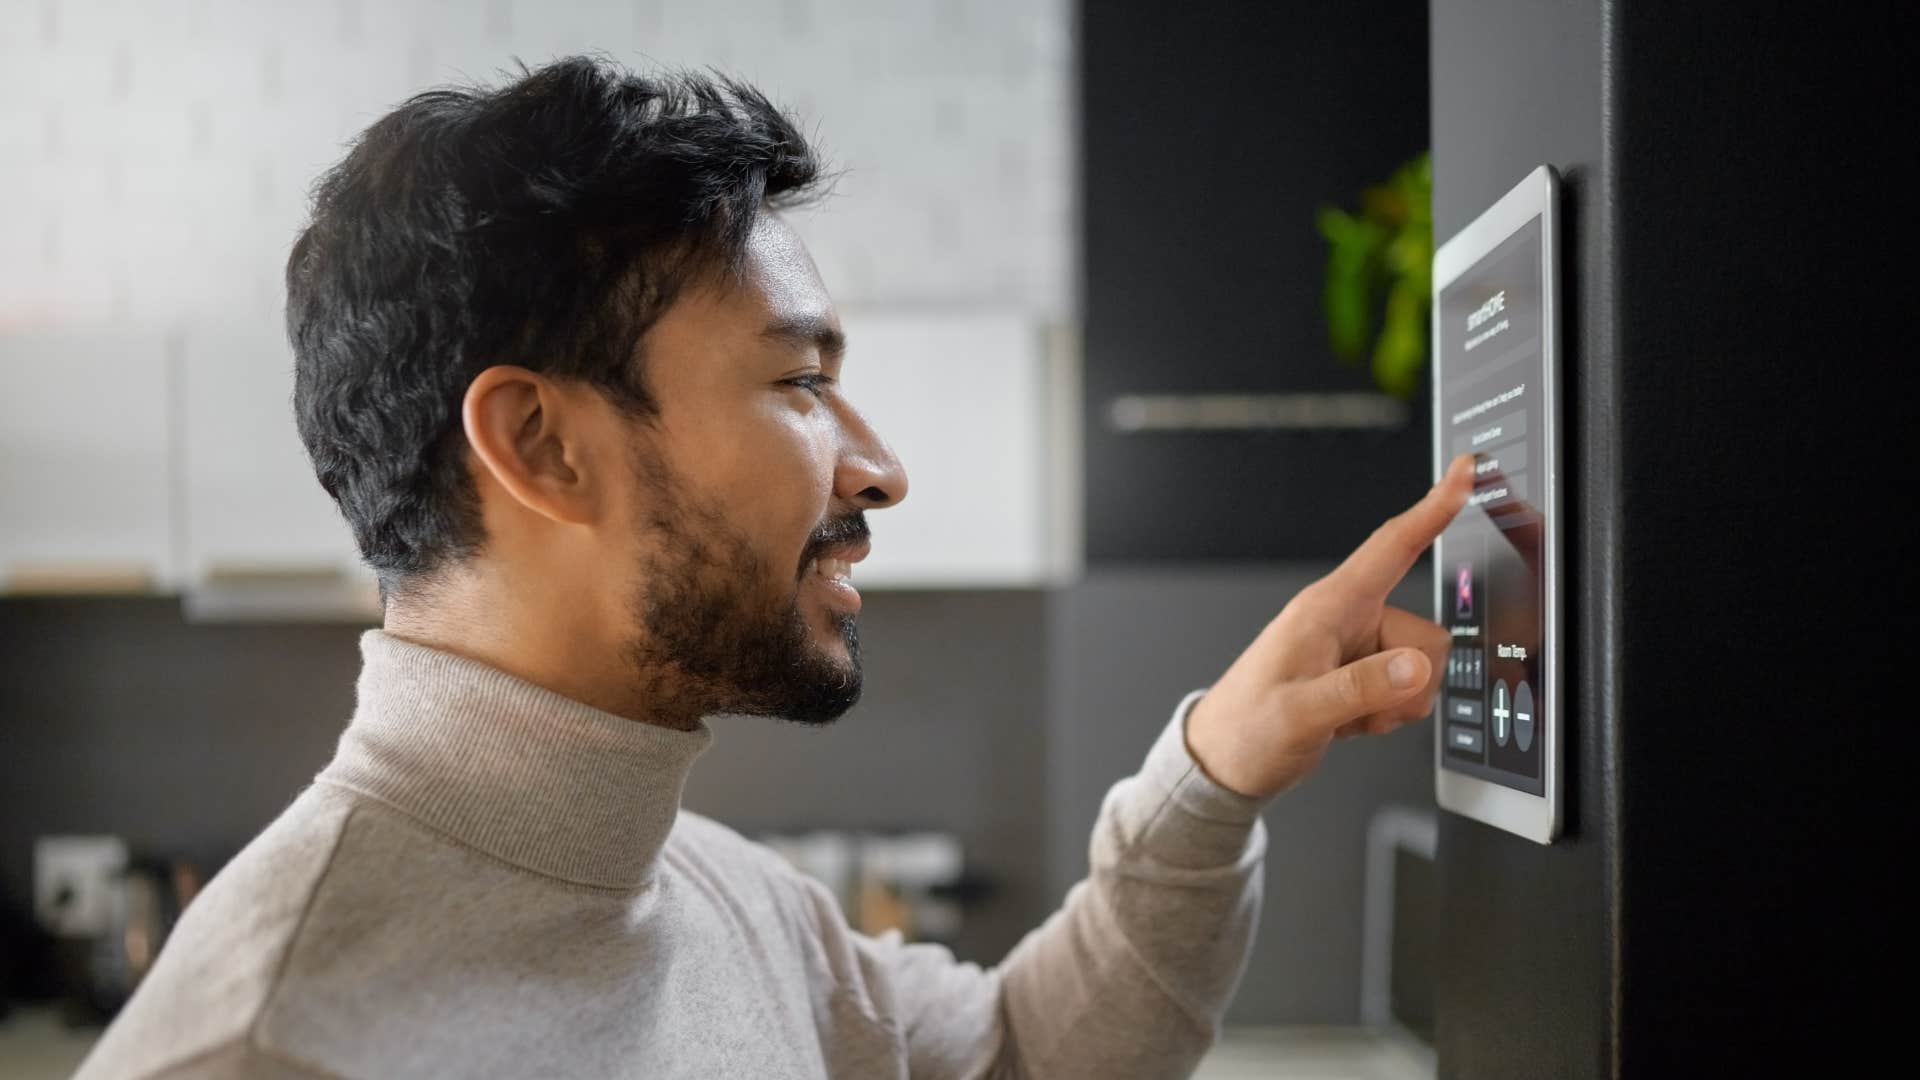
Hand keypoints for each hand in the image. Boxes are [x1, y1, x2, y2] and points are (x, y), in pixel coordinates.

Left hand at [1184, 455, 1474, 798]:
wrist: (1225, 763)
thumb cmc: (1245, 727)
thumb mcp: (1299, 713)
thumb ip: (1359, 689)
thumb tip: (1413, 667)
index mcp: (1327, 608)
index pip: (1392, 547)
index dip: (1433, 508)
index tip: (1464, 474)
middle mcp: (1346, 621)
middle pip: (1425, 634)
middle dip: (1409, 681)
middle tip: (1359, 708)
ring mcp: (1357, 651)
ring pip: (1421, 668)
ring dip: (1396, 703)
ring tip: (1346, 716)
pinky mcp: (1362, 678)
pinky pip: (1409, 691)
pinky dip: (1388, 714)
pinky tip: (1350, 722)